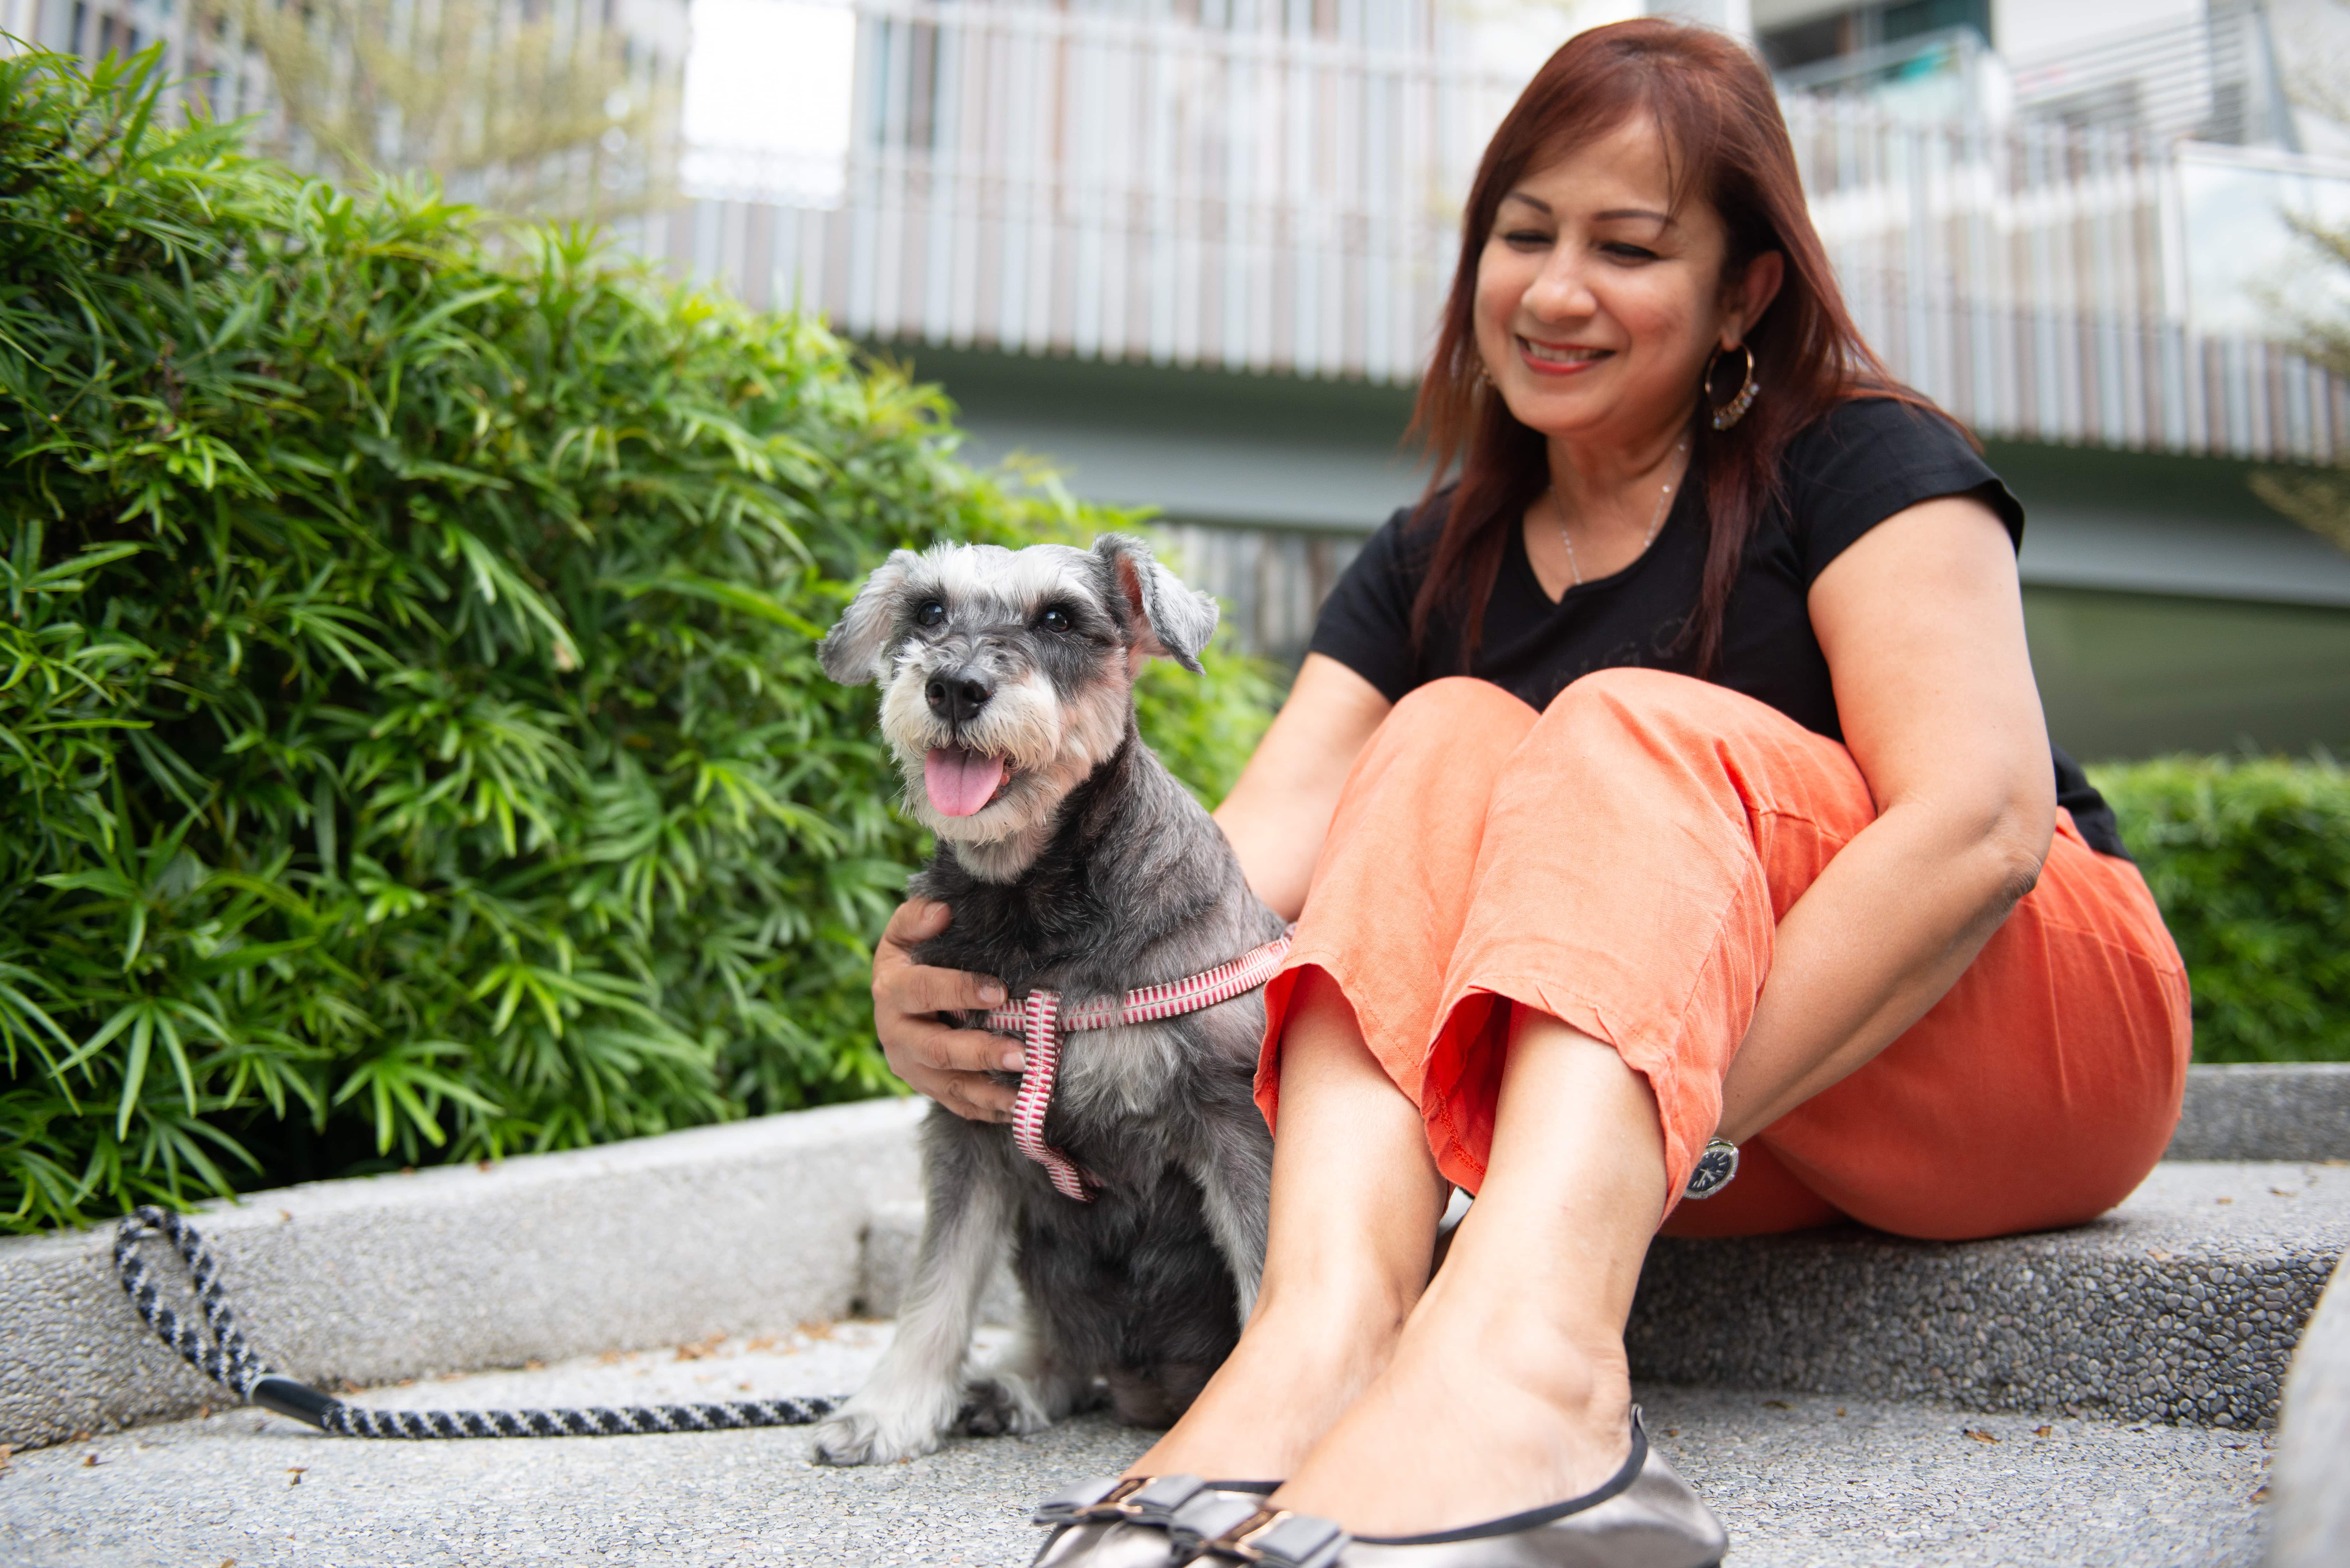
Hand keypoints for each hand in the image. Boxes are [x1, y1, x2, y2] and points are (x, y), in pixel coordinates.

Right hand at [872, 898, 1019, 1121]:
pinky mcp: (928, 1089)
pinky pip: (958, 1105)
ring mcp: (911, 1069)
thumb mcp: (903, 934)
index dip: (960, 990)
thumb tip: (941, 910)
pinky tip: (1021, 1108)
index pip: (923, 991)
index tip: (1000, 991)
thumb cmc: (909, 960)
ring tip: (1030, 1092)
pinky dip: (989, 1110)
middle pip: (938, 1050)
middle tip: (1024, 1055)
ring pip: (951, 1086)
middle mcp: (896, 1036)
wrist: (892, 1003)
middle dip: (982, 1053)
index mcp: (891, 991)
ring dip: (991, 1092)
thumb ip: (916, 919)